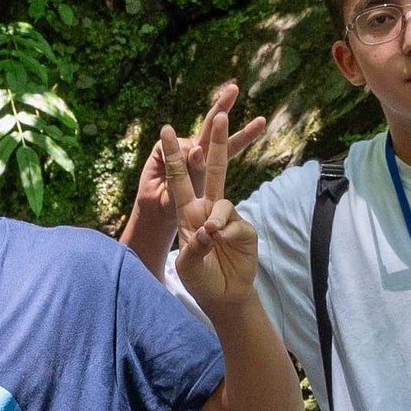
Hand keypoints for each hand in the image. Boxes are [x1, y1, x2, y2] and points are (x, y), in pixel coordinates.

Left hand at [157, 80, 268, 303]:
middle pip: (213, 168)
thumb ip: (194, 245)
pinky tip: (221, 245)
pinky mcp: (245, 228)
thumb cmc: (200, 278)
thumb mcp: (186, 264)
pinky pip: (234, 222)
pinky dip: (226, 233)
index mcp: (187, 210)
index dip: (172, 154)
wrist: (222, 295)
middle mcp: (208, 208)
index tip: (165, 129)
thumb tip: (210, 227)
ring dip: (214, 217)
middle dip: (217, 141)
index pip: (178, 177)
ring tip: (209, 237)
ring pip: (223, 197)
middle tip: (221, 114)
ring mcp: (227, 216)